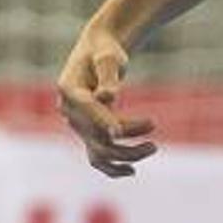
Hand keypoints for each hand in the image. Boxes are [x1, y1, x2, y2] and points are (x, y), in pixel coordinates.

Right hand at [56, 22, 158, 177]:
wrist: (98, 53)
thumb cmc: (106, 51)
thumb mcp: (109, 57)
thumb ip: (108, 75)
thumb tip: (106, 97)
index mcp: (69, 88)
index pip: (85, 107)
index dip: (101, 119)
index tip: (119, 132)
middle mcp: (69, 110)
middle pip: (93, 131)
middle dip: (125, 134)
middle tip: (154, 123)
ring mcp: (78, 124)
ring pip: (99, 149)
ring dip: (126, 154)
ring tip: (154, 147)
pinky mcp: (88, 132)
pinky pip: (97, 156)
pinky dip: (112, 167)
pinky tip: (132, 171)